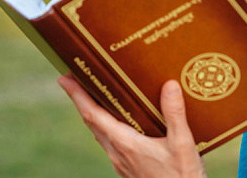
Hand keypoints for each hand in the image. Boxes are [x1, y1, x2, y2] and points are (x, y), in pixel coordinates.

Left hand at [58, 74, 206, 177]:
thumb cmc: (181, 176)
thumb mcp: (182, 143)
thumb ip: (174, 113)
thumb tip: (169, 85)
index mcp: (125, 143)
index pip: (92, 115)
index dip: (77, 96)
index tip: (64, 79)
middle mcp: (117, 152)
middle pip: (91, 122)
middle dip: (81, 99)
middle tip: (76, 78)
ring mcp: (120, 161)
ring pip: (99, 133)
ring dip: (93, 113)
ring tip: (94, 95)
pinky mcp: (127, 167)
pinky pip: (109, 142)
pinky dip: (105, 125)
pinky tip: (118, 121)